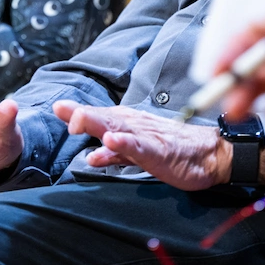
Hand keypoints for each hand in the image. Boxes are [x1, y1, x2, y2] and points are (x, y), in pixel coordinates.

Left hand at [57, 102, 235, 191]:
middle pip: (103, 118)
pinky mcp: (158, 151)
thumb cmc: (172, 150)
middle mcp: (133, 126)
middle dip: (80, 114)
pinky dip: (124, 144)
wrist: (207, 154)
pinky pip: (138, 147)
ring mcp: (145, 137)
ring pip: (117, 127)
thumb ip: (112, 153)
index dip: (76, 112)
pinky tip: (111, 141)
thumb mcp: (137, 153)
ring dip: (97, 123)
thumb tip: (89, 156)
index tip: (56, 108)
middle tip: (60, 109)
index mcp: (127, 124)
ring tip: (78, 120)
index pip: (98, 115)